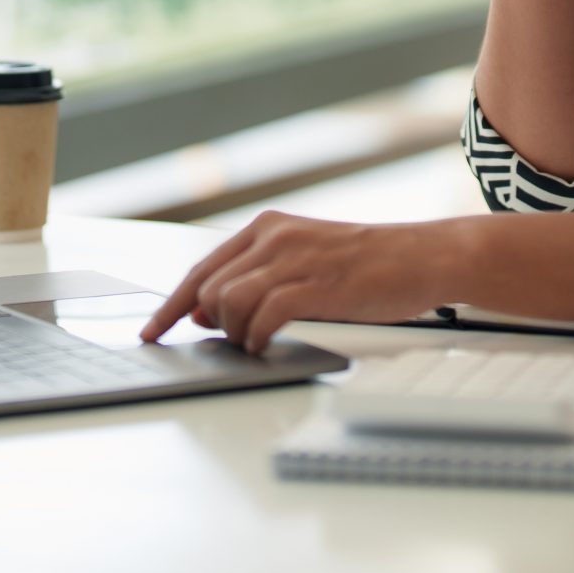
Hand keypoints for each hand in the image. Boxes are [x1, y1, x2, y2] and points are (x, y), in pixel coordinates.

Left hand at [138, 213, 464, 353]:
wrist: (422, 257)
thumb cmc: (366, 265)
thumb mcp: (302, 262)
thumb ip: (255, 282)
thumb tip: (203, 312)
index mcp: (268, 228)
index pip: (202, 268)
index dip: (171, 304)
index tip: (151, 331)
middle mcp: (275, 237)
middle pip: (209, 287)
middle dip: (208, 324)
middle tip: (226, 343)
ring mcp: (294, 260)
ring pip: (229, 302)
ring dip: (234, 333)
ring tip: (255, 343)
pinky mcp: (315, 286)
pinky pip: (262, 317)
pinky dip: (255, 337)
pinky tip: (265, 345)